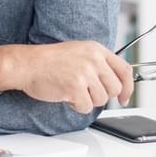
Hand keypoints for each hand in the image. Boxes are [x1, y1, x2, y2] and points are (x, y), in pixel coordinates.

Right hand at [0, 41, 133, 113]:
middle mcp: (94, 59)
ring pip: (101, 99)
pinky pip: (86, 107)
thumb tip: (114, 83)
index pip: (124, 69)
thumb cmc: (49, 61)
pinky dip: (76, 106)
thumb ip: (97, 63)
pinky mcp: (75, 87)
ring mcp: (85, 73)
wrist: (27, 64)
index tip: (124, 97)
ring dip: (87, 100)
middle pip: (114, 88)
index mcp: (96, 49)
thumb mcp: (79, 52)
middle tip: (86, 92)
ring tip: (72, 91)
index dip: (128, 87)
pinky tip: (66, 95)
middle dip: (101, 95)